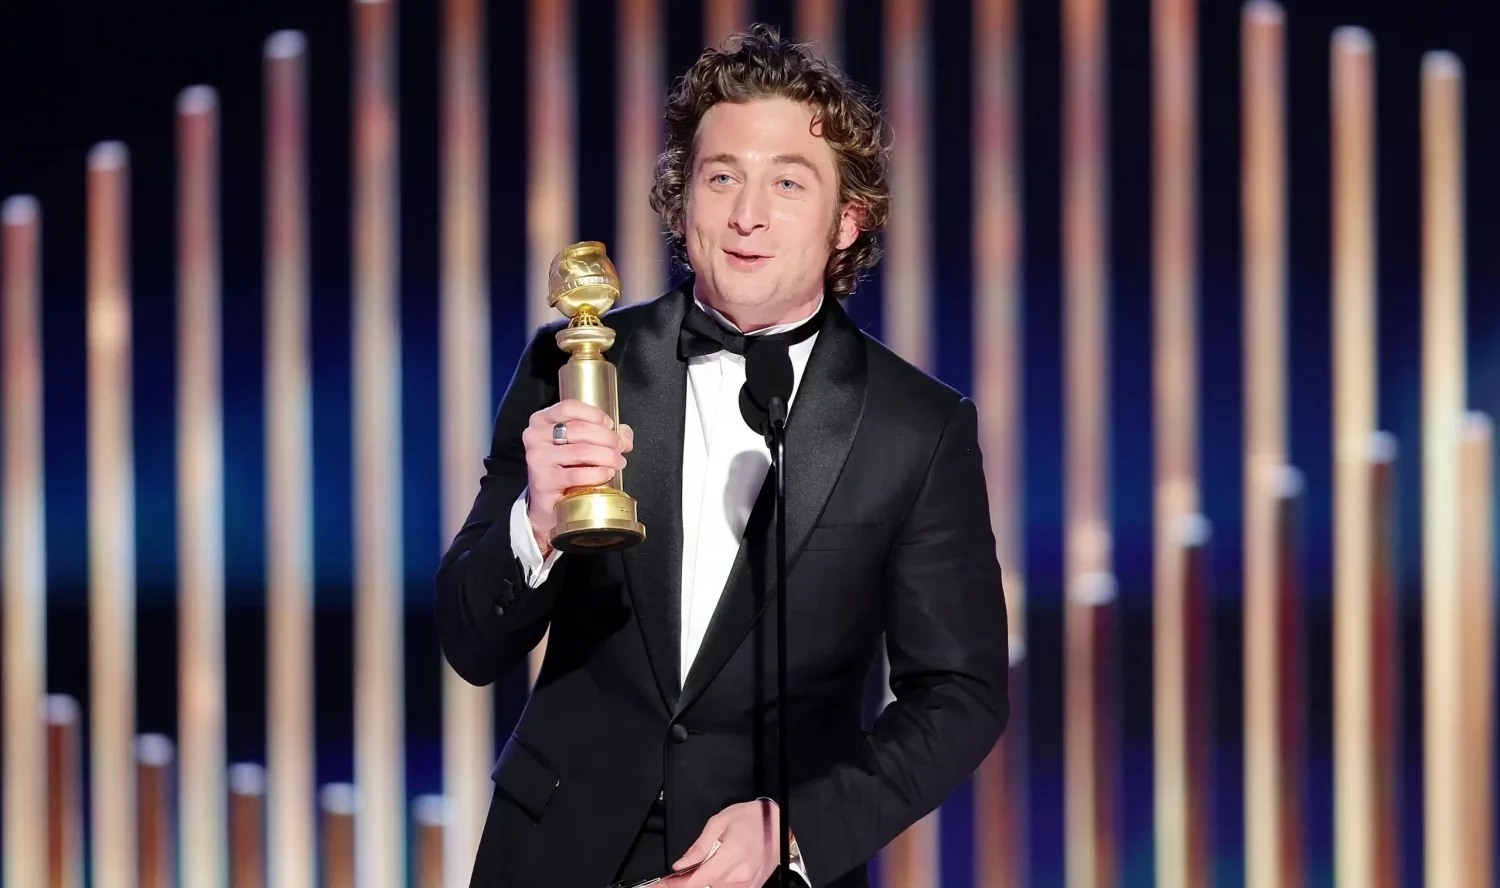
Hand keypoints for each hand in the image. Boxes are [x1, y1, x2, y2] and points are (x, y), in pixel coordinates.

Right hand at [522, 400, 633, 550]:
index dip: (595, 414)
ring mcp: (537, 458)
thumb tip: (625, 435)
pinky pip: (577, 474)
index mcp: (541, 420)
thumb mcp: (581, 444)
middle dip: (608, 438)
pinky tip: (607, 474)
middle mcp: (534, 436)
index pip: (569, 407)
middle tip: (620, 448)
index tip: (610, 425)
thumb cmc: (566, 468)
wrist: (549, 503)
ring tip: (618, 463)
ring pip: (581, 450)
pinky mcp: (543, 481)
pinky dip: (598, 473)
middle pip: (580, 429)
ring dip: (607, 456)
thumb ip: (604, 433)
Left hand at [662, 800, 781, 887]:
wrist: (783, 823)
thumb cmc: (753, 818)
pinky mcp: (752, 887)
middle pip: (703, 887)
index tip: (659, 885)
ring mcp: (747, 884)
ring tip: (696, 870)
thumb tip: (681, 864)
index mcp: (731, 857)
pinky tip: (712, 872)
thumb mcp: (721, 821)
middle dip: (686, 882)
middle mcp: (740, 876)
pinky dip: (716, 883)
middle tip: (674, 875)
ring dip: (701, 882)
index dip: (675, 885)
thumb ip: (700, 845)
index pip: (696, 880)